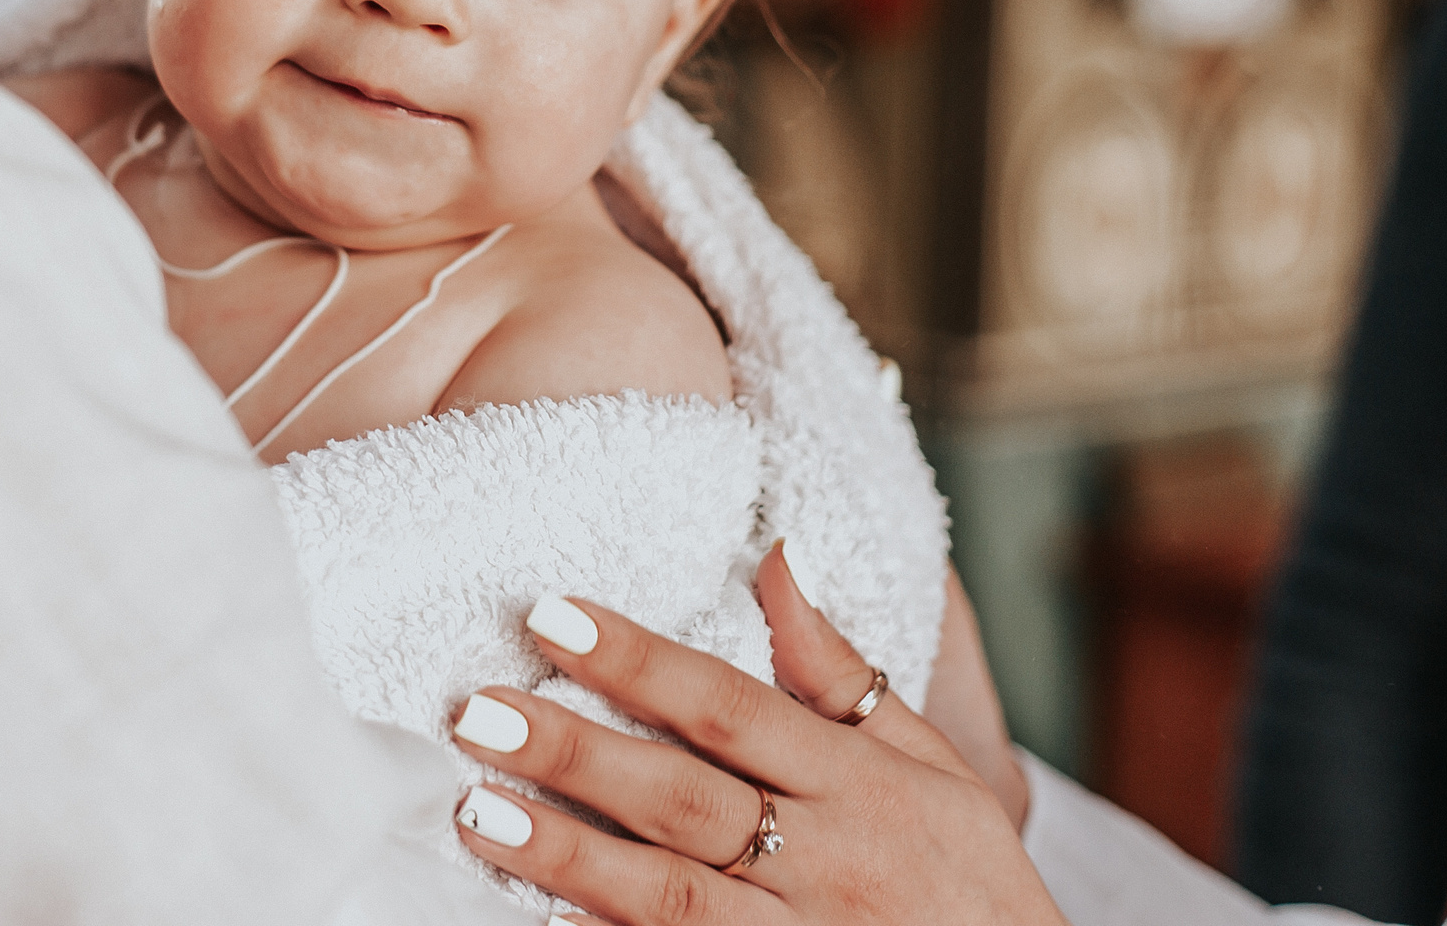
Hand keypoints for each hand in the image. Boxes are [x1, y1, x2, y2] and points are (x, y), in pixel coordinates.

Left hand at [449, 543, 1063, 923]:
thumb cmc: (968, 880)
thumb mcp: (928, 764)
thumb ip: (839, 670)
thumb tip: (776, 557)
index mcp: (857, 785)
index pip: (728, 707)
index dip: (637, 660)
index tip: (551, 615)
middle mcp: (823, 860)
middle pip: (681, 797)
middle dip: (575, 751)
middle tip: (480, 709)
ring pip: (665, 892)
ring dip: (567, 852)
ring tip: (478, 813)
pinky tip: (536, 915)